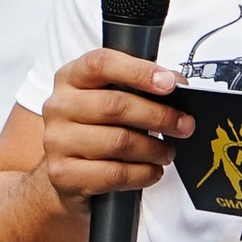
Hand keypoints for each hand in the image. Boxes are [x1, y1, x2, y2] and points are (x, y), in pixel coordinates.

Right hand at [38, 46, 189, 209]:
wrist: (67, 177)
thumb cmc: (96, 133)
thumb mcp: (109, 101)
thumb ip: (137, 88)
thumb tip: (176, 83)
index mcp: (70, 79)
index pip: (101, 64)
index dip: (139, 71)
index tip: (170, 83)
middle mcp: (58, 107)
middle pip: (115, 105)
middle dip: (159, 115)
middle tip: (184, 125)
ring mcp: (57, 141)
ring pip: (118, 141)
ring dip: (154, 149)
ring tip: (167, 152)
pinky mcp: (64, 174)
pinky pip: (115, 173)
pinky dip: (143, 173)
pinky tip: (153, 171)